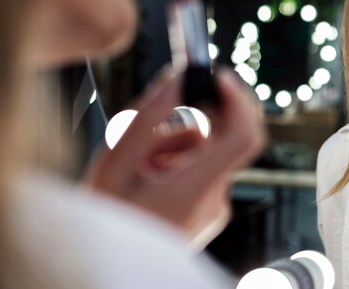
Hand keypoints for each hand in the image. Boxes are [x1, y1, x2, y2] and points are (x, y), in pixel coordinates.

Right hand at [84, 66, 266, 248]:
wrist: (109, 269)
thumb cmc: (104, 223)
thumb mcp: (114, 164)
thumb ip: (148, 118)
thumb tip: (177, 80)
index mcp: (194, 190)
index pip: (244, 136)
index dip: (238, 100)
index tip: (219, 79)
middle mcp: (214, 199)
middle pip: (218, 139)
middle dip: (186, 123)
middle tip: (151, 131)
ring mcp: (214, 207)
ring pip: (206, 152)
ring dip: (174, 145)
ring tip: (138, 165)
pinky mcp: (209, 209)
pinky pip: (202, 168)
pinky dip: (177, 161)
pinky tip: (147, 176)